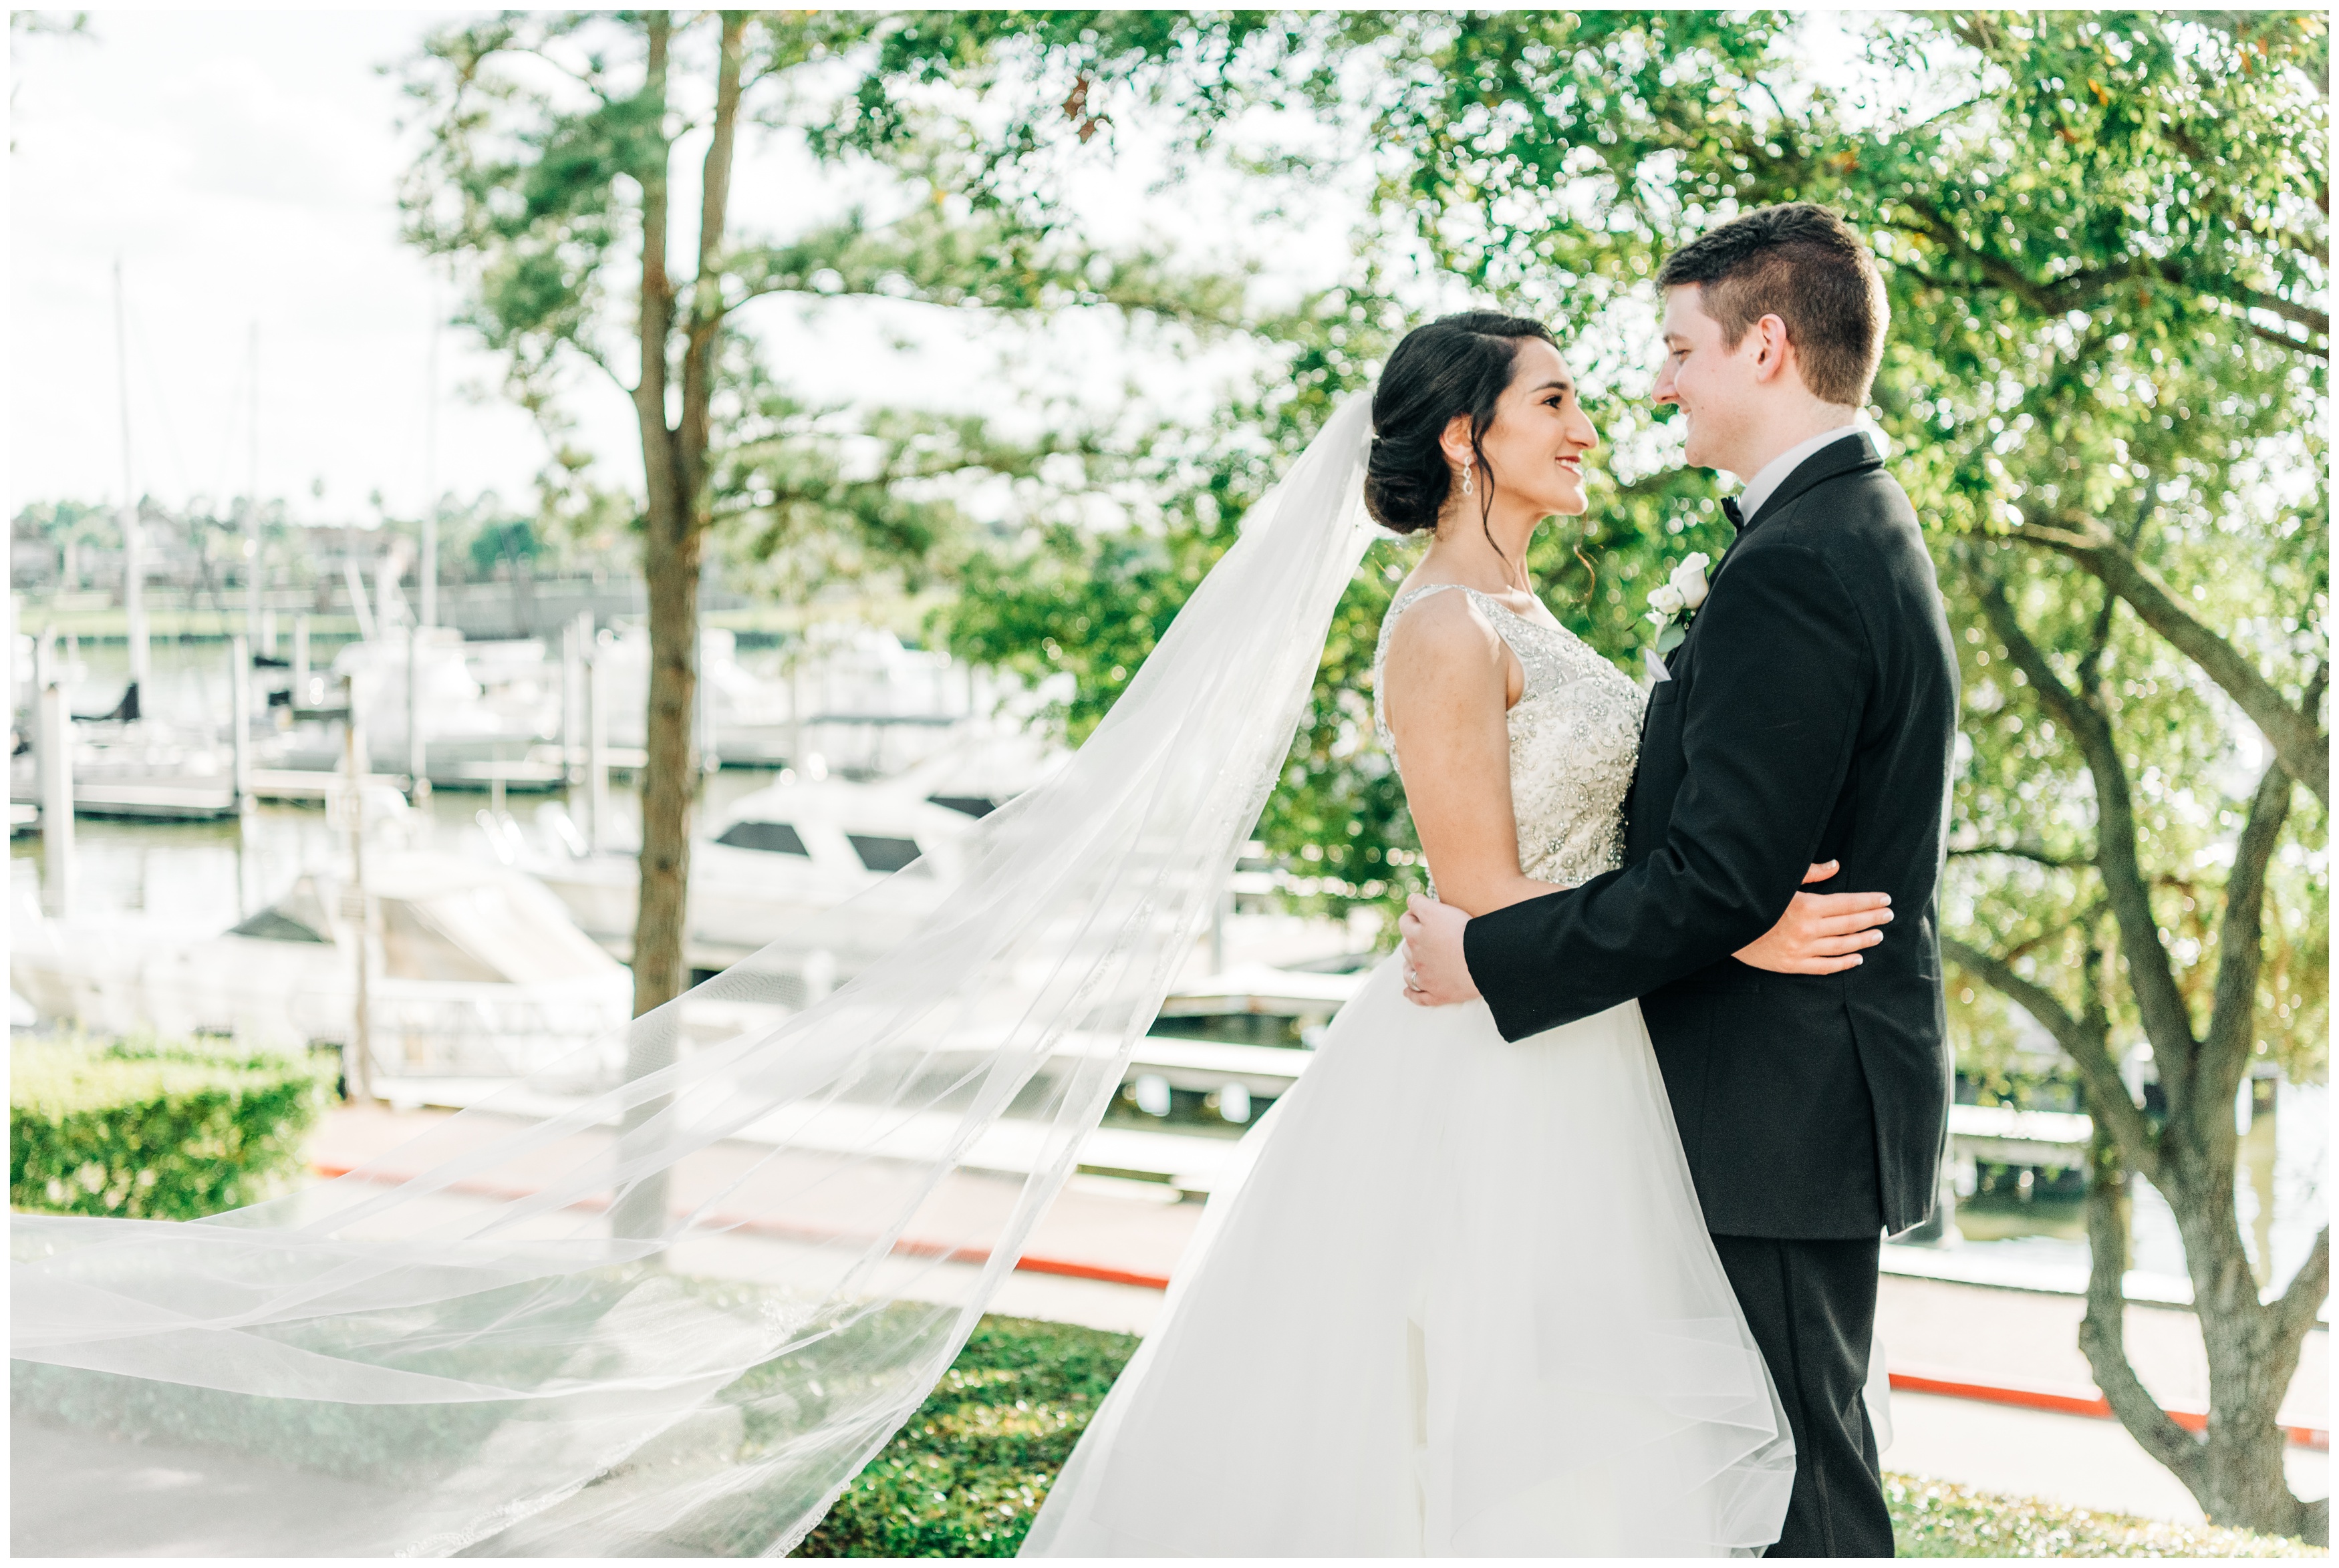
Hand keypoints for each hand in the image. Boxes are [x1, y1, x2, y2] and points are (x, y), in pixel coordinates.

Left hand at [1397, 894, 1480, 1005]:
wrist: (1484, 960)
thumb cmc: (1464, 932)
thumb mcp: (1438, 910)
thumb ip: (1420, 904)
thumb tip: (1410, 901)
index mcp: (1416, 936)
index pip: (1405, 922)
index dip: (1413, 915)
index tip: (1420, 913)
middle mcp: (1417, 957)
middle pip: (1407, 947)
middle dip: (1413, 941)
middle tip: (1427, 937)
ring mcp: (1426, 977)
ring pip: (1409, 972)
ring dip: (1410, 966)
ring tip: (1416, 962)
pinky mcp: (1437, 994)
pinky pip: (1418, 997)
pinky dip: (1411, 994)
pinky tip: (1407, 992)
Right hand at [1735, 861, 1891, 974]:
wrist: (1725, 927)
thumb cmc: (1753, 899)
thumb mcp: (1781, 882)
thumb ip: (1811, 874)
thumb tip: (1836, 866)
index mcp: (1806, 906)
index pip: (1848, 903)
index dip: (1869, 901)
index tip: (1885, 899)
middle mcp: (1808, 930)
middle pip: (1849, 924)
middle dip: (1872, 918)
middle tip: (1889, 915)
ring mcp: (1801, 950)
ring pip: (1842, 946)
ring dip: (1863, 940)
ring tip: (1878, 935)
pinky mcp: (1792, 964)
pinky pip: (1825, 966)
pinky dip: (1843, 963)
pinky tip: (1857, 958)